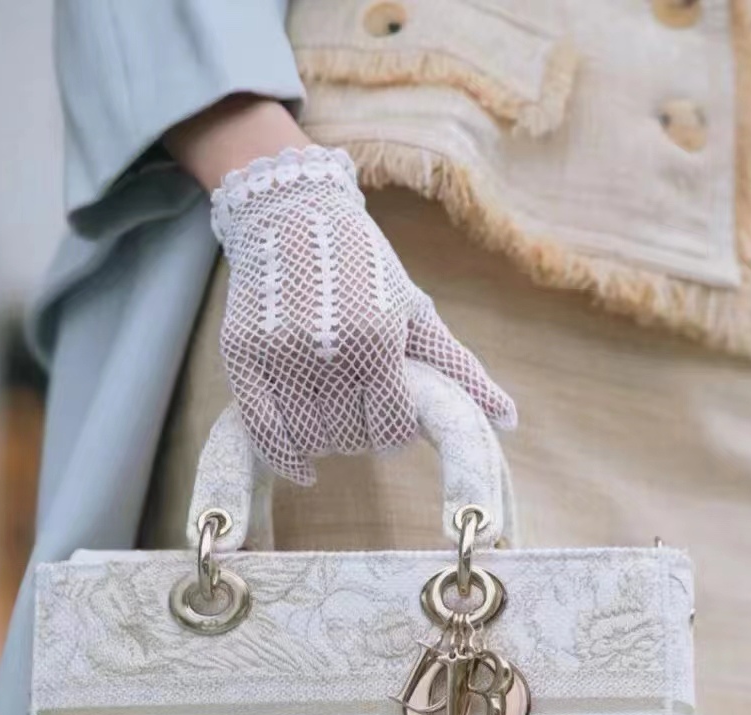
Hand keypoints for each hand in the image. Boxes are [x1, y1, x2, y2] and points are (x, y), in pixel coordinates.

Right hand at [211, 145, 515, 482]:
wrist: (290, 211)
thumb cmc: (362, 265)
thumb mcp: (415, 311)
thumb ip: (460, 369)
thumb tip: (508, 421)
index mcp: (379, 338)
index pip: (390, 429)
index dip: (392, 434)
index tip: (388, 423)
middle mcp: (328, 348)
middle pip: (349, 438)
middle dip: (358, 434)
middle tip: (356, 411)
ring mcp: (280, 352)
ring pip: (309, 438)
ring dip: (324, 440)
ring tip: (330, 414)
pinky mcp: (241, 355)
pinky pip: (261, 431)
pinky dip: (283, 457)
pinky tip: (301, 465)